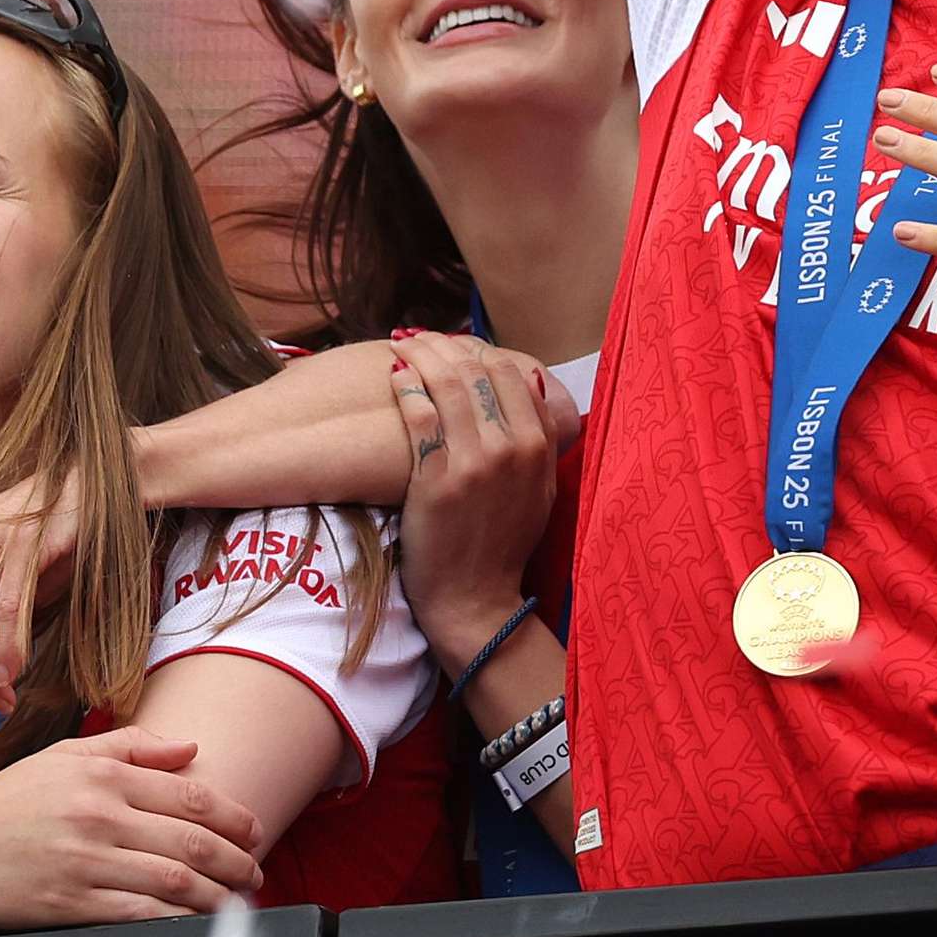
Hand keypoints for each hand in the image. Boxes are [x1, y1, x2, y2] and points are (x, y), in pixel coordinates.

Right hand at [0, 726, 266, 926]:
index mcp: (105, 776)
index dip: (233, 816)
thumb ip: (132, 746)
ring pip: (171, 880)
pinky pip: (135, 914)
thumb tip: (190, 746)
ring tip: (237, 901)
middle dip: (237, 859)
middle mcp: (99, 815)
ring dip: (216, 894)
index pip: (190, 794)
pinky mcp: (66, 902)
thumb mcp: (66, 754)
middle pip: (191, 840)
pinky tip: (195, 923)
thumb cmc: (8, 798)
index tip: (255, 831)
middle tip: (256, 871)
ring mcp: (84, 861)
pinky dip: (174, 919)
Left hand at [388, 331, 569, 670]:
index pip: (511, 374)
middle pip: (477, 372)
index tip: (456, 346)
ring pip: (447, 386)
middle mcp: (512, 448)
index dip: (480, 351)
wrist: (475, 599)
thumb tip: (531, 383)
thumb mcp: (541, 488)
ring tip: (402, 347)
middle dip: (445, 346)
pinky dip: (406, 389)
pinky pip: (420, 417)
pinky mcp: (436, 479)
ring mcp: (474, 462)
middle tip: (419, 337)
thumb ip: (540, 437)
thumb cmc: (504, 543)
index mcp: (540, 447)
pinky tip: (395, 376)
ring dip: (421, 356)